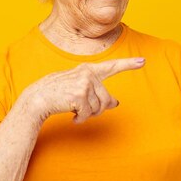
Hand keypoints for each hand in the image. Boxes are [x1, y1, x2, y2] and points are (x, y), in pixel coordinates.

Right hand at [21, 57, 145, 123]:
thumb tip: (116, 103)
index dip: (129, 65)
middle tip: (83, 110)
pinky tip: (72, 116)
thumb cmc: (58, 93)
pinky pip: (88, 114)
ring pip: (98, 108)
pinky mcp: (79, 94)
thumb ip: (98, 93)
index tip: (143, 62)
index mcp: (89, 69)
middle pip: (106, 99)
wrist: (38, 98)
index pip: (112, 66)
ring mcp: (84, 83)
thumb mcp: (80, 89)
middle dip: (97, 109)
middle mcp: (88, 73)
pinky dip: (81, 119)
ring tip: (75, 110)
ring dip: (88, 114)